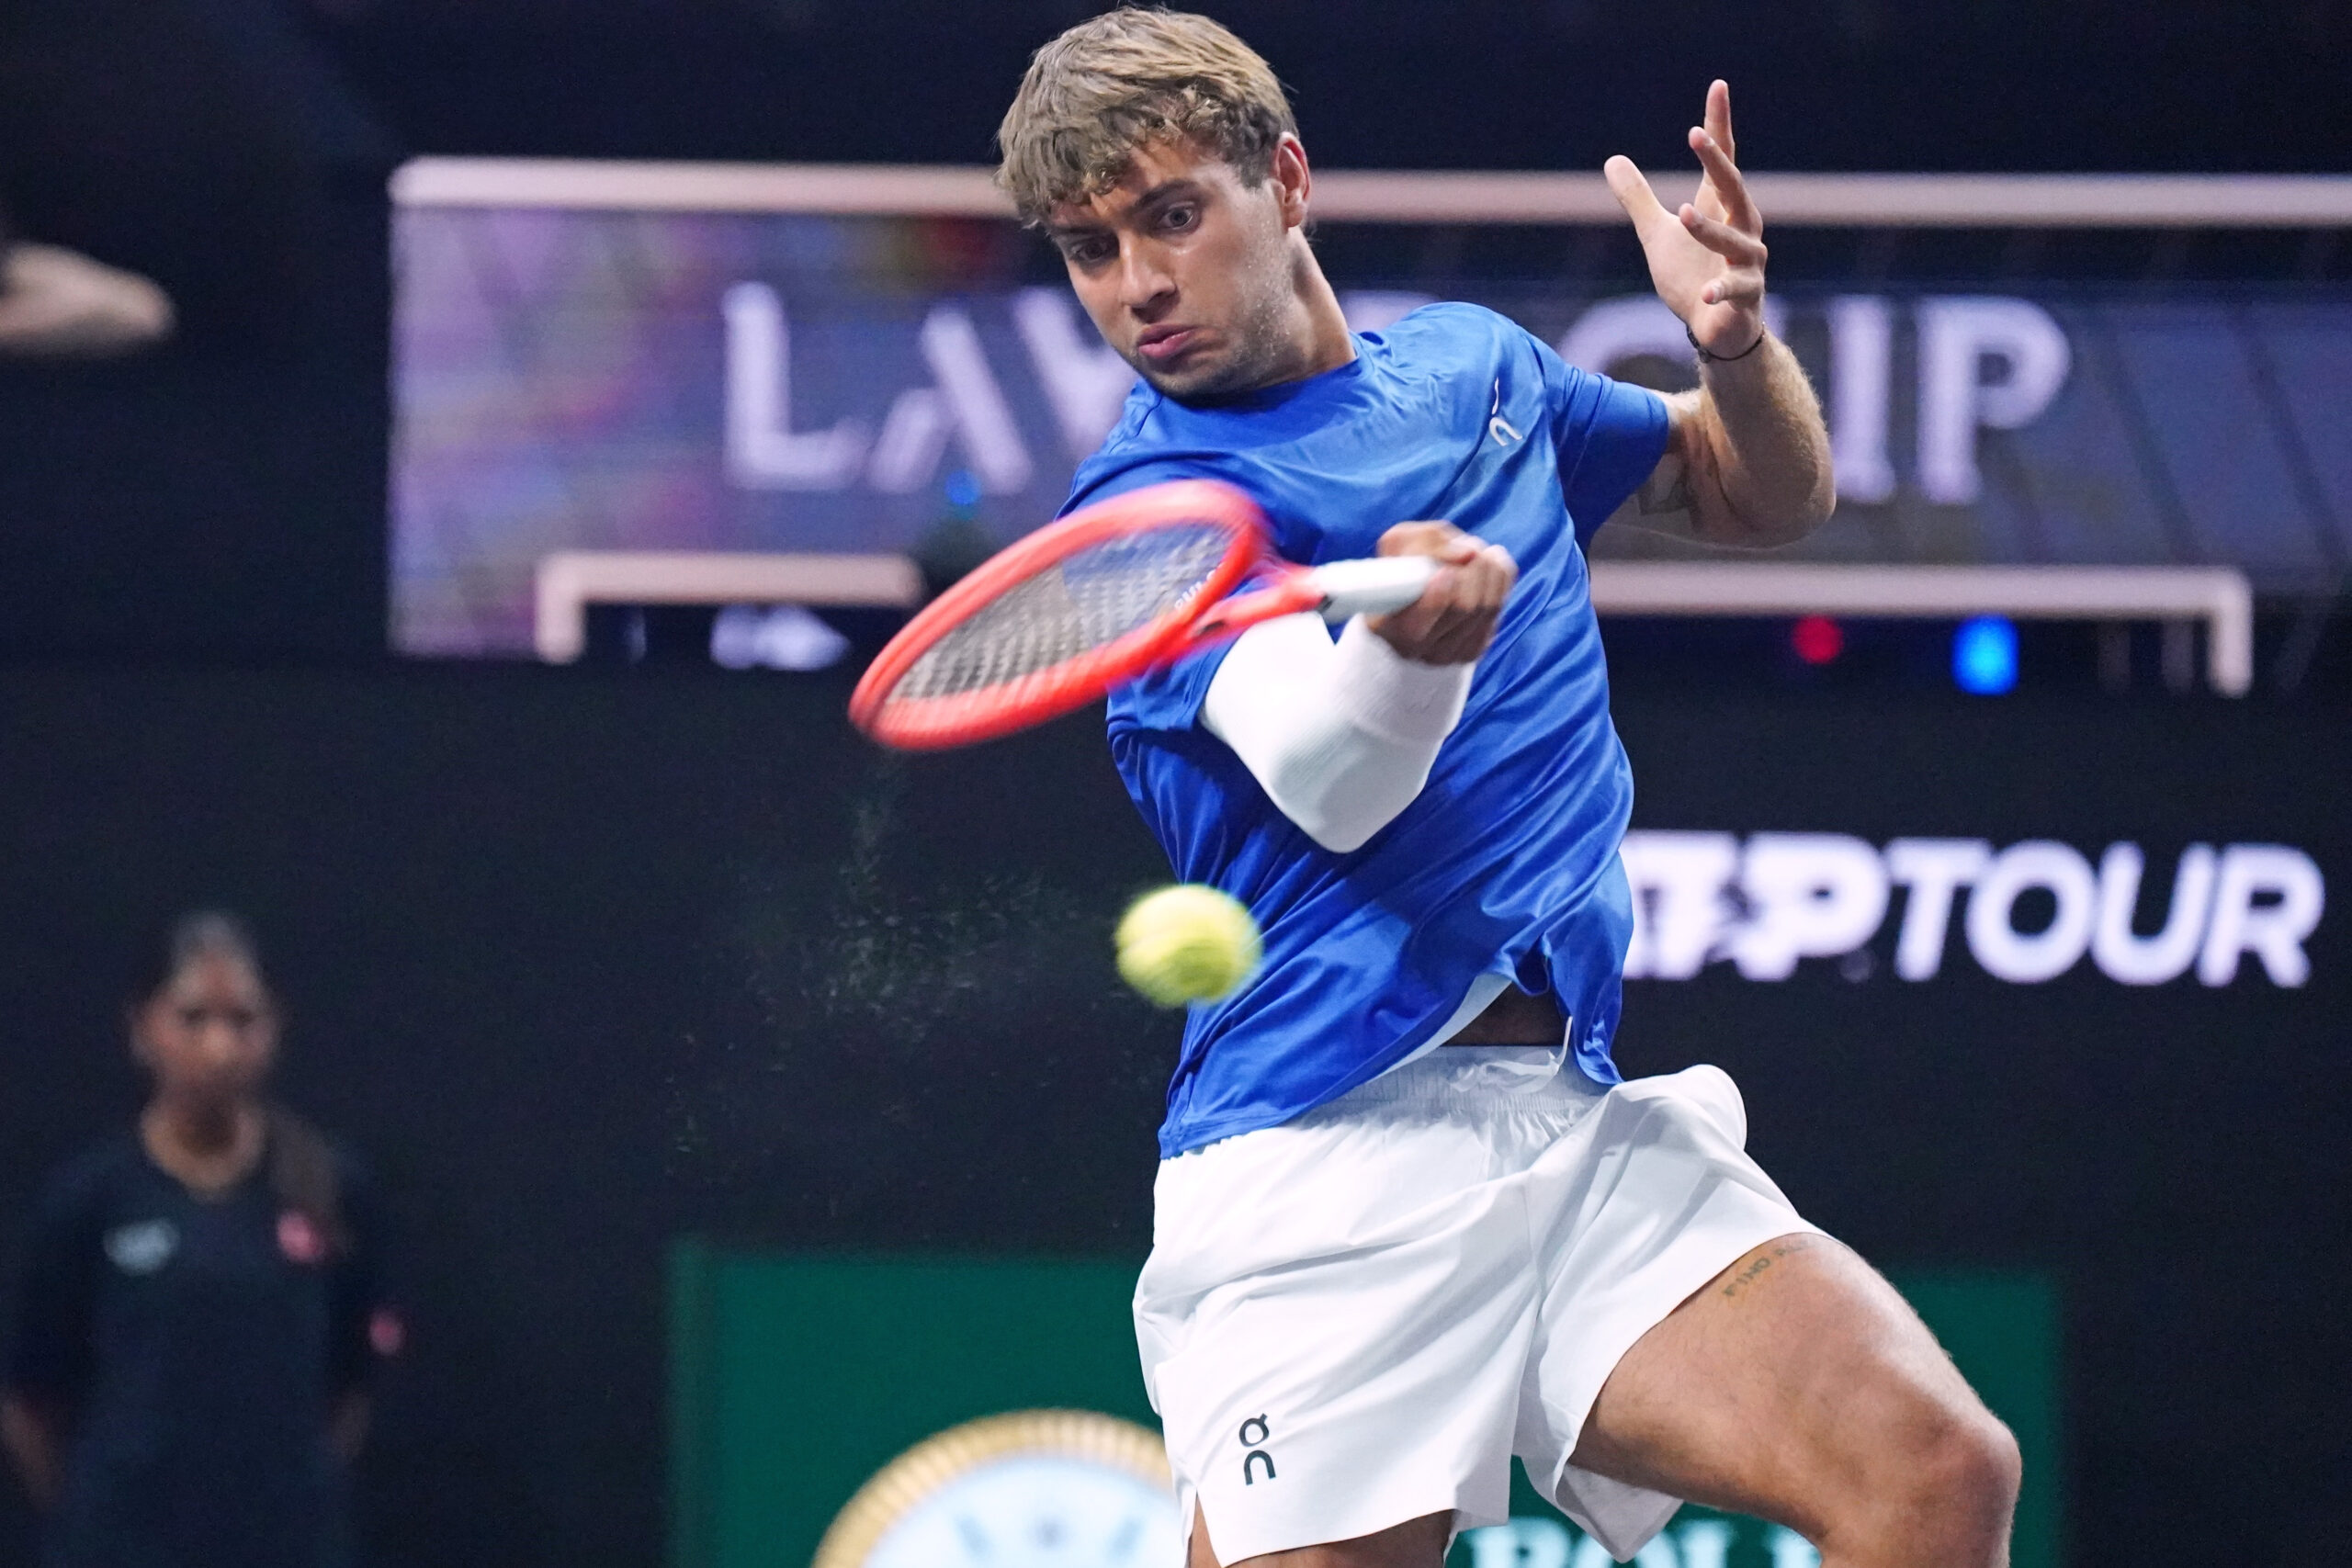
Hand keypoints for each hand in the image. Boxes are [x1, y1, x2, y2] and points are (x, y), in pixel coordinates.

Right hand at [1364, 523, 1516, 664]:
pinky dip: (1500, 579)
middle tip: (1470, 548)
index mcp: (1389, 629)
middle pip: (1464, 609)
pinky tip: (1489, 566)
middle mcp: (1418, 650)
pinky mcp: (1472, 649)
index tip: (1445, 571)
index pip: (1416, 627)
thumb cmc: (1401, 565)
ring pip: (1488, 607)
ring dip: (1489, 569)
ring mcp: (1448, 655)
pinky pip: (1500, 608)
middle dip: (1473, 569)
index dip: (1437, 598)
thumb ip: (1427, 542)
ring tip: (1478, 552)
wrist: (1410, 592)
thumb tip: (1468, 554)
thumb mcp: (1398, 544)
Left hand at [1603, 80, 1766, 360]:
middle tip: (1696, 136)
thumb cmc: (1692, 277)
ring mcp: (1747, 263)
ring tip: (1682, 213)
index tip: (1718, 87)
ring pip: (1737, 239)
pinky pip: (1737, 289)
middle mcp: (1742, 228)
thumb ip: (1638, 198)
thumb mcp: (1657, 234)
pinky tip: (1706, 292)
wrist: (1716, 329)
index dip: (1718, 125)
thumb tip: (1612, 160)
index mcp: (1720, 209)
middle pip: (1733, 189)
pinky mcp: (1746, 297)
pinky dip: (1722, 290)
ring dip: (1710, 228)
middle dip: (1716, 162)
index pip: (1722, 160)